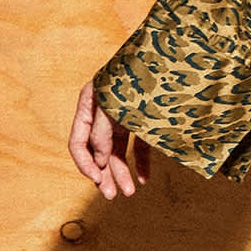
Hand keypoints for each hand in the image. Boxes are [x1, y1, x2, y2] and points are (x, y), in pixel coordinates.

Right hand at [68, 81, 149, 199]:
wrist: (173, 55)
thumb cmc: (140, 75)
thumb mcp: (114, 104)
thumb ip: (102, 131)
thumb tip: (99, 161)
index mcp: (90, 105)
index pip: (78, 142)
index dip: (85, 163)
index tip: (96, 180)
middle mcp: (105, 113)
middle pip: (98, 151)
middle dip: (104, 174)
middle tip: (112, 195)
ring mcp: (125, 117)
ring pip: (118, 151)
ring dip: (122, 172)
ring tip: (128, 193)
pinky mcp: (145, 120)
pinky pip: (139, 145)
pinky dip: (141, 162)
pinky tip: (144, 179)